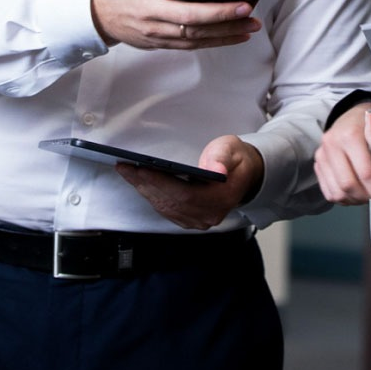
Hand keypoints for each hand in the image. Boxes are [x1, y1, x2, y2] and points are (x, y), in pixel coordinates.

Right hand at [91, 0, 260, 49]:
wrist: (99, 7)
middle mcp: (149, 10)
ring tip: (250, 24)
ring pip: (193, 35)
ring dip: (225, 31)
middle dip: (221, 13)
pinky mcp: (159, 43)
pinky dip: (216, 42)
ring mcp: (154, 30)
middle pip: (188, 16)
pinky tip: (236, 36)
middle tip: (246, 8)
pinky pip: (191, 46)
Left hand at [115, 134, 263, 229]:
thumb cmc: (236, 159)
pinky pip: (167, 211)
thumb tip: (216, 171)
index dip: (160, 182)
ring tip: (128, 173)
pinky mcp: (192, 220)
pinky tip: (141, 184)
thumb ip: (222, 158)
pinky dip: (152, 197)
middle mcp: (210, 214)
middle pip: (170, 202)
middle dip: (144, 184)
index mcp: (222, 197)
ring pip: (166, 208)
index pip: (184, 194)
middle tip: (124, 167)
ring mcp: (201, 220)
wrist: (245, 175)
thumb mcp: (232, 149)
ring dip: (144, 190)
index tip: (140, 169)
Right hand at [314, 103, 370, 206]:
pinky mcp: (318, 163)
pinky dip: (344, 199)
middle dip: (368, 198)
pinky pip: (329, 192)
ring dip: (356, 200)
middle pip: (349, 185)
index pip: (366, 173)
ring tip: (369, 195)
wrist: (354, 114)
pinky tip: (356, 194)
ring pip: (337, 192)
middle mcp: (332, 144)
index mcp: (350, 135)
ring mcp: (322, 154)